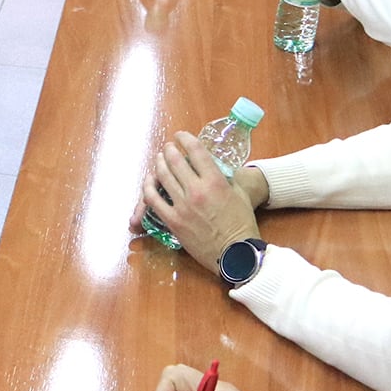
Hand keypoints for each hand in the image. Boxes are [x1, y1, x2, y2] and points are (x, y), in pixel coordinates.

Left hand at [132, 130, 260, 268]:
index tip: (181, 136)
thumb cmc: (242, 224)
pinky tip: (149, 181)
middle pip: (175, 160)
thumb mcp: (239, 195)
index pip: (196, 150)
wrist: (236, 254)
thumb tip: (214, 166)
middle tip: (168, 147)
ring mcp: (182, 206)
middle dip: (169, 149)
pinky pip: (153, 199)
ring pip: (162, 176)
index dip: (185, 138)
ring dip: (158, 163)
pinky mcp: (173, 220)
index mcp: (215, 182)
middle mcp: (196, 190)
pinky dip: (148, 186)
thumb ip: (225, 178)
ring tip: (159, 159)